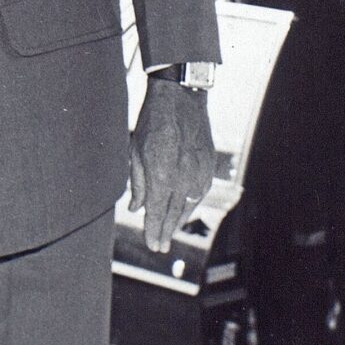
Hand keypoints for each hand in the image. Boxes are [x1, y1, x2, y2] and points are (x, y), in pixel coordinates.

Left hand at [129, 76, 216, 251]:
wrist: (181, 97)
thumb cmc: (152, 122)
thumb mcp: (135, 152)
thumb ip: (137, 183)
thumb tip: (135, 208)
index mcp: (161, 176)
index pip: (156, 213)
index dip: (153, 231)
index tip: (152, 245)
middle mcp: (183, 179)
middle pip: (173, 214)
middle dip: (165, 232)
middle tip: (159, 247)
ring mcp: (199, 173)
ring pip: (189, 205)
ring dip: (178, 220)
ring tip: (169, 232)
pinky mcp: (209, 166)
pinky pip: (199, 192)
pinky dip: (191, 204)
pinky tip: (185, 210)